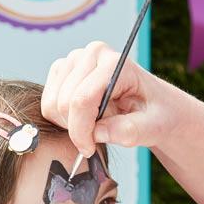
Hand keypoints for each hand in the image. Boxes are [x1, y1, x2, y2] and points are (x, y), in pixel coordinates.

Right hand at [41, 41, 177, 156]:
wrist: (153, 106)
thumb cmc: (156, 114)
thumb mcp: (152, 128)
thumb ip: (129, 131)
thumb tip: (97, 133)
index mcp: (115, 62)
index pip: (82, 99)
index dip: (81, 131)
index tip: (89, 149)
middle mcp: (92, 54)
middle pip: (63, 102)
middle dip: (76, 130)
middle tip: (95, 140)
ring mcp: (74, 59)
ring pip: (51, 104)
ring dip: (68, 124)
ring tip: (93, 126)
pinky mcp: (63, 70)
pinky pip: (48, 103)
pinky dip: (61, 119)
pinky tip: (83, 119)